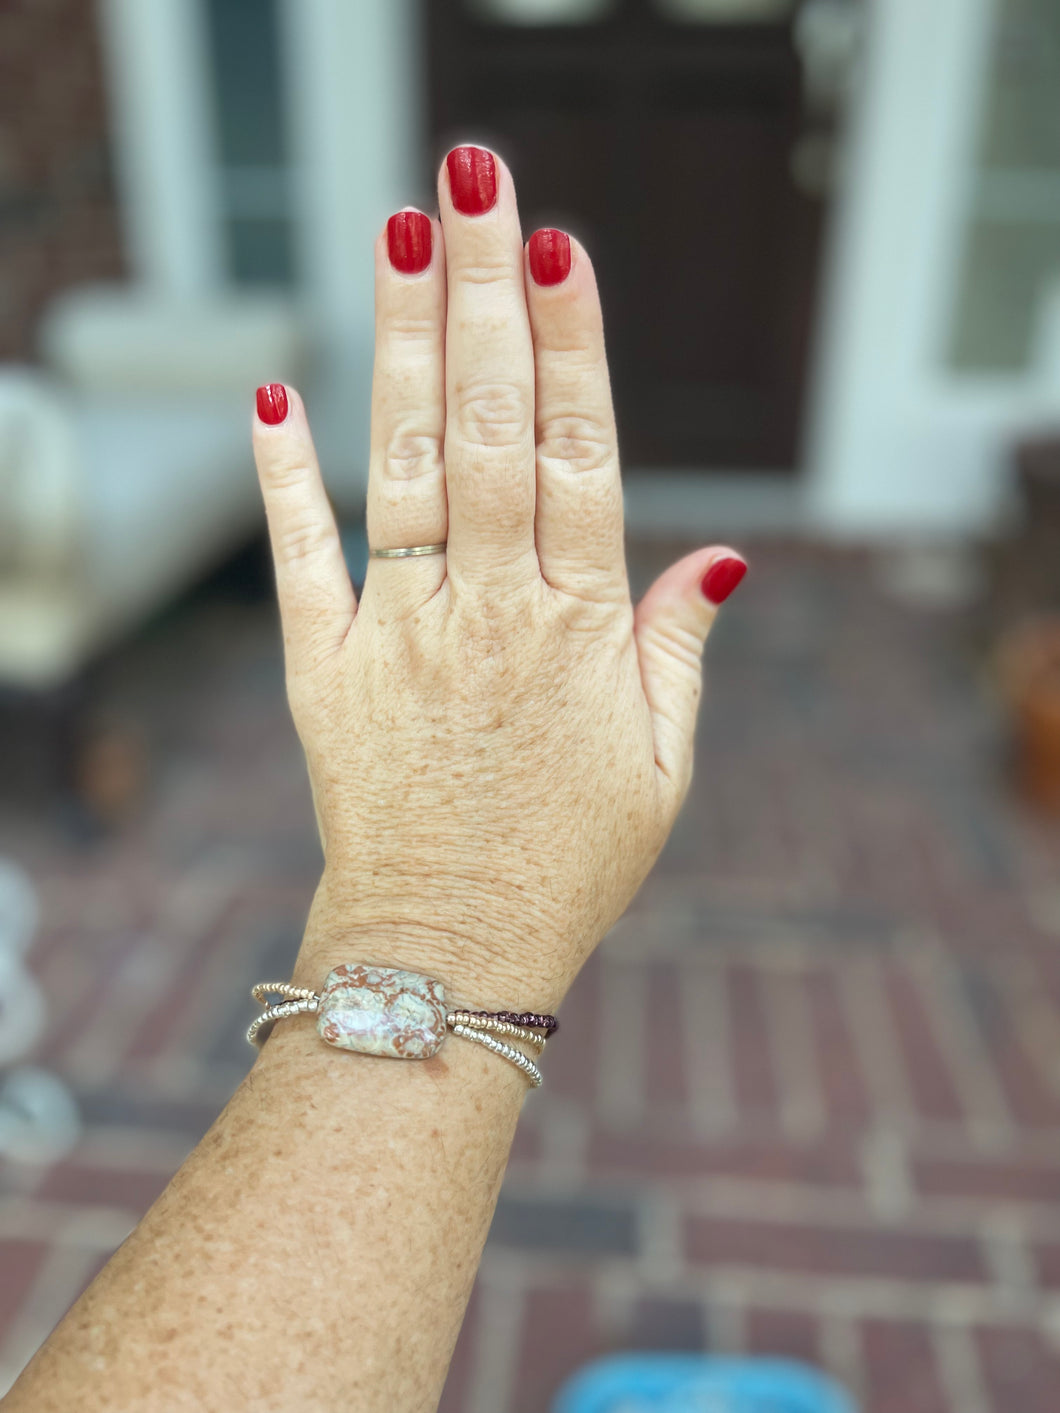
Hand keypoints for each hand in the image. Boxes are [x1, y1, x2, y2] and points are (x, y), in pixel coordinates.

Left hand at [252, 146, 745, 1009]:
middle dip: (485, 293)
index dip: (571, 345)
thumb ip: (680, 648)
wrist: (447, 954)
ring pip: (402, 467)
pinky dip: (286, 479)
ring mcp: (400, 637)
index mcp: (580, 630)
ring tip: (401, 234)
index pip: (580, 456)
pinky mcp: (324, 673)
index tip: (558, 247)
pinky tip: (276, 393)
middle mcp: (489, 613)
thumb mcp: (662, 767)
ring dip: (400, 344)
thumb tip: (727, 554)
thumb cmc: (565, 862)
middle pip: (487, 427)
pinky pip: (303, 563)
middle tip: (479, 180)